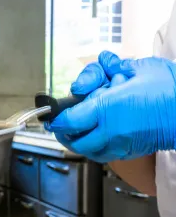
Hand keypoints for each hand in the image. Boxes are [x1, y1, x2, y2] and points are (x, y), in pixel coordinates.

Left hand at [47, 56, 175, 161]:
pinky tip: (100, 136)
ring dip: (79, 142)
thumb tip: (103, 61)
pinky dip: (97, 148)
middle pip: (74, 140)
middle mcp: (110, 131)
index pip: (68, 120)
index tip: (52, 115)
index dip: (57, 118)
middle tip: (61, 124)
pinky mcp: (131, 151)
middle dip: (64, 133)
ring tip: (78, 131)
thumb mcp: (139, 69)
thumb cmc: (170, 88)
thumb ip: (114, 67)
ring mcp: (121, 145)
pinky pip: (105, 155)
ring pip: (88, 151)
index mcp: (106, 108)